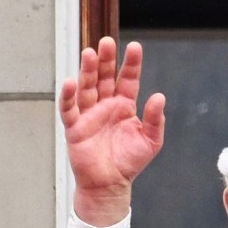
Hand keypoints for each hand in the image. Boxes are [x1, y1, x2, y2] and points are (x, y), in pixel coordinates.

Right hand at [59, 37, 165, 224]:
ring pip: (87, 87)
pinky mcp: (75, 127)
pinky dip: (68, 96)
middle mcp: (106, 105)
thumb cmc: (129, 163)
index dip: (131, 64)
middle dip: (106, 60)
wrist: (110, 185)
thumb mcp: (150, 142)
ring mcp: (89, 114)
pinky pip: (69, 108)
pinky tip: (70, 83)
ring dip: (88, 70)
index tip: (134, 47)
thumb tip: (159, 97)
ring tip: (90, 54)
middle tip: (107, 43)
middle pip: (105, 77)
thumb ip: (155, 120)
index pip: (128, 79)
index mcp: (124, 106)